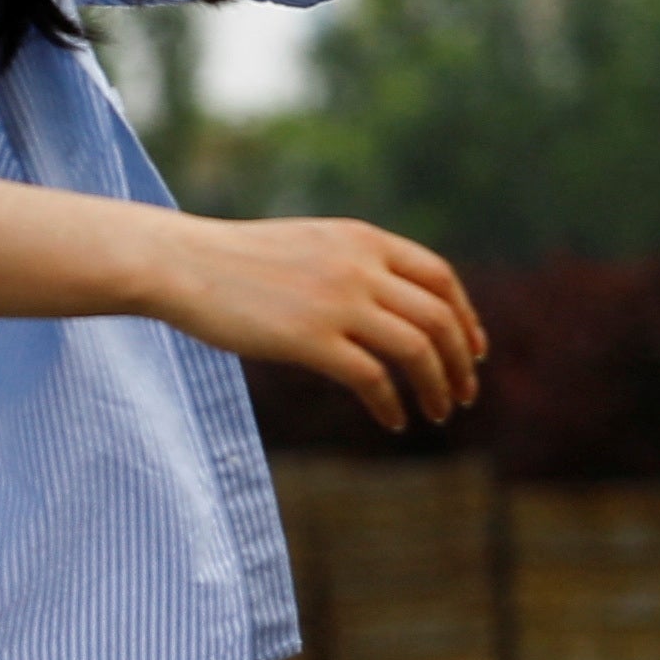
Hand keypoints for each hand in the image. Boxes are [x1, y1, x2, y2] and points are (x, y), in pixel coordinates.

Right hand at [139, 210, 486, 430]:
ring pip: (416, 349)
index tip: (475, 350)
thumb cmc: (239, 262)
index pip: (440, 278)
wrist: (184, 264)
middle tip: (465, 394)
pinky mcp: (309, 339)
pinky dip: (391, 404)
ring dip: (437, 386)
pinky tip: (393, 420)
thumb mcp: (310, 246)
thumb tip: (390, 304)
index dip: (466, 317)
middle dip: (461, 362)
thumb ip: (354, 265)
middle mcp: (359, 266)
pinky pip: (373, 378)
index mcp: (363, 240)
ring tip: (439, 413)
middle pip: (438, 318)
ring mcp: (336, 302)